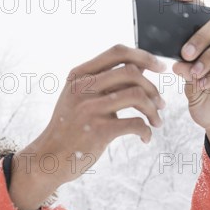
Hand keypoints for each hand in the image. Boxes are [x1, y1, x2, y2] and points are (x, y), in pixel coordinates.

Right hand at [9, 45, 166, 209]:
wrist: (49, 157)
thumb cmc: (69, 127)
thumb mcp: (77, 97)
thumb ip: (103, 81)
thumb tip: (140, 65)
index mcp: (79, 75)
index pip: (117, 52)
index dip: (144, 56)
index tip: (160, 68)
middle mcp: (84, 88)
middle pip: (132, 72)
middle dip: (153, 88)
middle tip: (160, 104)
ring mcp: (90, 108)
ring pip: (137, 95)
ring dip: (153, 109)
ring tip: (156, 121)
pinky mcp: (99, 130)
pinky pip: (136, 123)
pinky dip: (146, 130)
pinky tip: (145, 137)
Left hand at [171, 0, 209, 167]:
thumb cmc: (208, 106)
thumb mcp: (190, 88)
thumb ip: (185, 72)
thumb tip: (176, 61)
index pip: (206, 17)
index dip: (193, 3)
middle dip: (201, 34)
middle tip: (185, 53)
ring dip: (209, 55)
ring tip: (194, 73)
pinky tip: (204, 84)